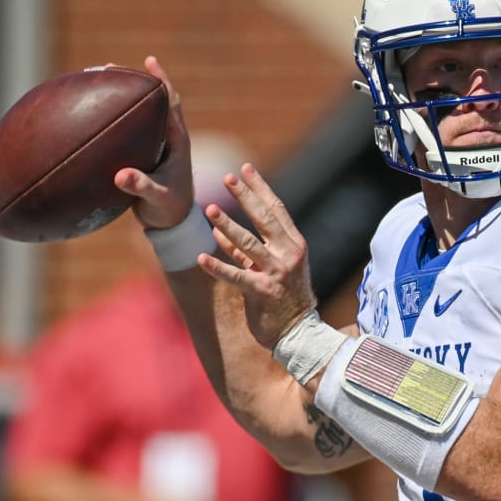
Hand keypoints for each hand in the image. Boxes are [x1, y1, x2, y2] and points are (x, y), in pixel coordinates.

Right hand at [113, 56, 197, 231]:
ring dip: (122, 97)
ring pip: (140, 113)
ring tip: (98, 82)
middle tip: (110, 66)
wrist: (171, 224)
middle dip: (134, 81)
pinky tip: (91, 117)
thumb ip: (141, 186)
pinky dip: (112, 120)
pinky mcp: (143, 154)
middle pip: (154, 100)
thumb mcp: (156, 198)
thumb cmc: (169, 210)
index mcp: (177, 141)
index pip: (171, 103)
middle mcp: (168, 137)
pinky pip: (128, 131)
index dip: (161, 81)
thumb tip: (120, 175)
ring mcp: (155, 144)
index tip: (149, 61)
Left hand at [198, 164, 319, 350]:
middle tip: (228, 177)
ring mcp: (276, 273)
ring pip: (248, 244)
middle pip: (264, 219)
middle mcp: (288, 255)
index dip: (260, 188)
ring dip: (228, 226)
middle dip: (245, 197)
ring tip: (210, 209)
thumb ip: (250, 251)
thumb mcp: (273, 268)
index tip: (245, 168)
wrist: (299, 332)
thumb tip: (220, 232)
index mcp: (294, 245)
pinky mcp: (263, 292)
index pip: (277, 209)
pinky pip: (236, 276)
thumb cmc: (284, 298)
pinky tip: (201, 258)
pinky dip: (218, 266)